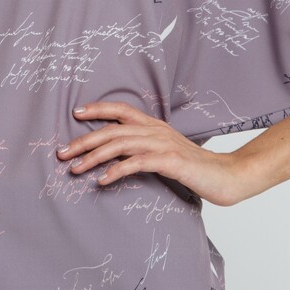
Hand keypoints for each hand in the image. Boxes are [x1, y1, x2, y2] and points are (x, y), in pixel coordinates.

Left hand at [58, 100, 244, 207]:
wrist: (227, 176)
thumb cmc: (195, 167)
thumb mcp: (167, 152)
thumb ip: (145, 148)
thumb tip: (118, 155)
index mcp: (154, 126)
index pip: (121, 110)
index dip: (98, 108)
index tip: (75, 114)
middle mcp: (156, 131)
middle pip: (112, 130)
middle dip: (83, 141)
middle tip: (61, 153)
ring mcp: (163, 145)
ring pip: (120, 145)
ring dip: (93, 157)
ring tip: (74, 168)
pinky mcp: (170, 161)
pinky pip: (137, 163)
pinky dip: (117, 170)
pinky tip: (102, 181)